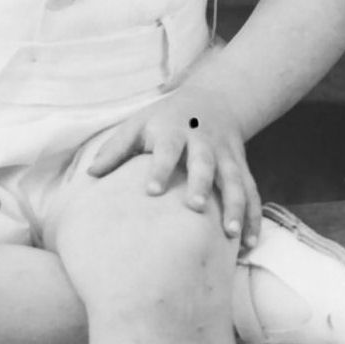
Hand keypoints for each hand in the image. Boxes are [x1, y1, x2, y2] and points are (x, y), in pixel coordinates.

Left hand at [82, 88, 261, 246]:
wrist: (213, 101)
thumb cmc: (164, 119)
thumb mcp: (138, 125)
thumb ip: (115, 149)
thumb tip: (90, 175)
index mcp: (174, 131)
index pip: (166, 150)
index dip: (159, 168)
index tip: (151, 191)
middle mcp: (203, 143)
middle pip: (205, 163)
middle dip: (202, 184)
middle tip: (196, 207)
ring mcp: (226, 156)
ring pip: (235, 180)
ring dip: (236, 206)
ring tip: (232, 234)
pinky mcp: (242, 167)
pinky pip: (252, 192)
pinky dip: (254, 216)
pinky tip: (250, 242)